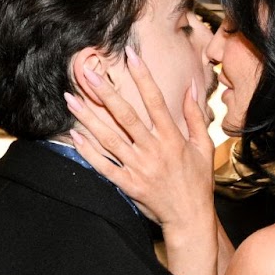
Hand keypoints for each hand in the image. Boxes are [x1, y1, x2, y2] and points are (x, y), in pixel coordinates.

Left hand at [67, 50, 223, 274]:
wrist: (190, 218)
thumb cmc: (197, 181)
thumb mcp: (203, 146)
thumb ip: (195, 115)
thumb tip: (192, 85)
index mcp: (172, 138)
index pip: (156, 102)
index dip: (143, 78)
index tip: (130, 56)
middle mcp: (154, 151)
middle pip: (126, 117)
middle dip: (106, 94)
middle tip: (88, 74)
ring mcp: (139, 168)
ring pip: (110, 139)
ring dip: (89, 119)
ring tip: (72, 100)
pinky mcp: (128, 185)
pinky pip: (105, 167)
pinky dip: (89, 153)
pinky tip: (75, 137)